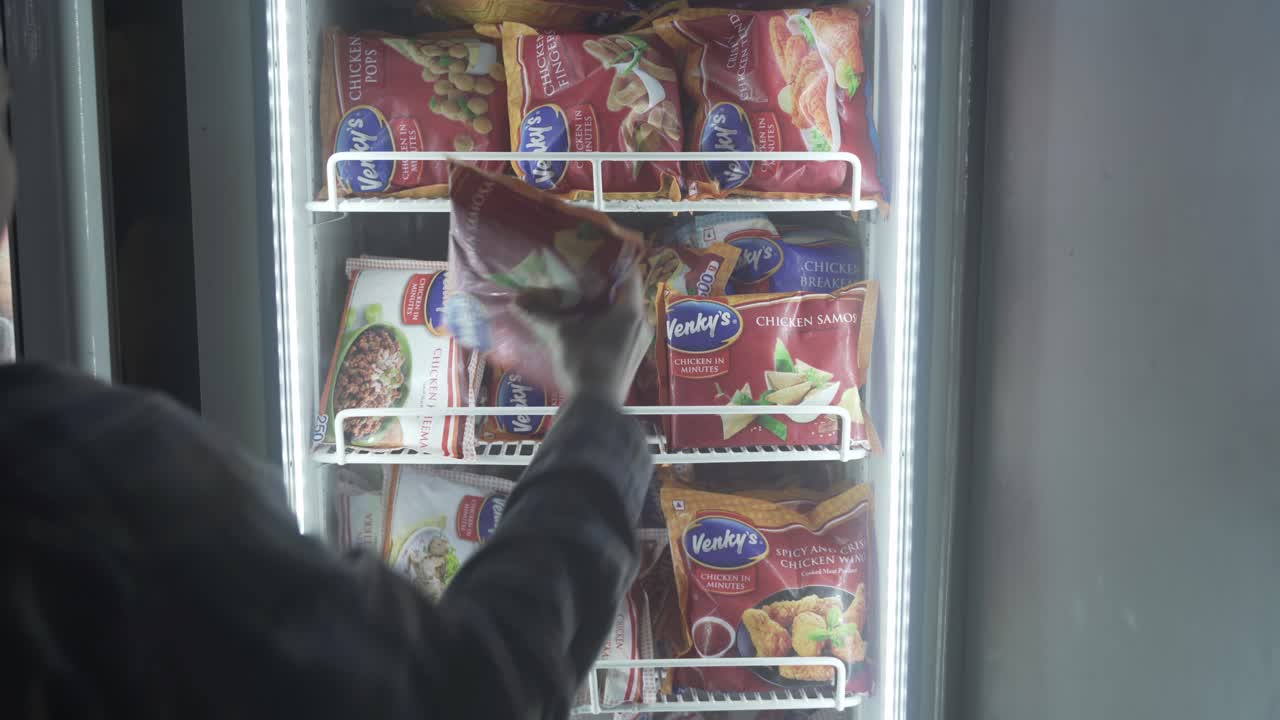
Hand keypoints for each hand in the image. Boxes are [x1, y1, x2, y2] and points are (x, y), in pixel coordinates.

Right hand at [513, 271, 650, 405]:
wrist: (595, 408)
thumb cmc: (583, 365)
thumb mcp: (559, 335)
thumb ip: (539, 315)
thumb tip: (515, 302)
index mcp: (629, 310)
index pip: (629, 273)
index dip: (614, 260)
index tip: (596, 254)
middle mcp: (641, 322)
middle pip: (626, 292)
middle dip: (605, 284)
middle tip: (583, 275)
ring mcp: (640, 341)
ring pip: (625, 312)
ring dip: (606, 305)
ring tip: (582, 299)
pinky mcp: (633, 355)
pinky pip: (625, 328)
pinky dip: (609, 322)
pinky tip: (588, 326)